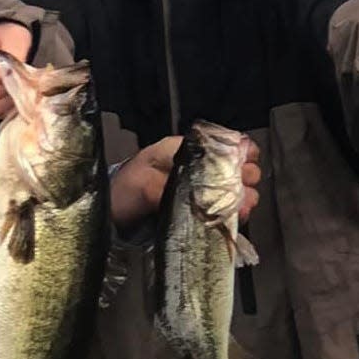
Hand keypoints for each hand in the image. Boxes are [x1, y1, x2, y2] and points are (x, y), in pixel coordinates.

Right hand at [0, 23, 32, 117]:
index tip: (17, 72)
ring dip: (6, 99)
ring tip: (13, 82)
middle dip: (6, 89)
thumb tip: (15, 77)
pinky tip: (7, 91)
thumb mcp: (15, 37)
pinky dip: (3, 105)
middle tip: (20, 78)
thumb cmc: (7, 37)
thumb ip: (15, 56)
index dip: (1, 78)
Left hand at [110, 137, 260, 230]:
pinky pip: (226, 209)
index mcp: (185, 151)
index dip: (240, 151)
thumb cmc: (124, 189)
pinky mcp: (201, 210)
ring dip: (244, 196)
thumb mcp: (141, 182)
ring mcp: (201, 189)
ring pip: (235, 188)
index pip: (223, 142)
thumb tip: (191, 194)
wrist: (113, 214)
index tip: (244, 163)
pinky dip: (235, 213)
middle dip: (245, 176)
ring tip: (243, 205)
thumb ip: (165, 185)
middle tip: (242, 188)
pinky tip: (239, 216)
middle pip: (235, 166)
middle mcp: (198, 168)